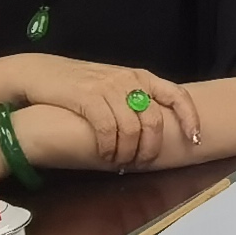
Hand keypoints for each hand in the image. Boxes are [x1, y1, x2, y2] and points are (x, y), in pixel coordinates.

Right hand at [16, 56, 201, 166]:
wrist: (41, 72)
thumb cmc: (80, 83)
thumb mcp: (114, 85)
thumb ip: (134, 99)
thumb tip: (154, 127)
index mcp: (141, 77)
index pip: (177, 95)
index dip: (190, 118)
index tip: (194, 139)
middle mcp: (129, 80)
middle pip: (154, 120)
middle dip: (151, 148)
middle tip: (143, 163)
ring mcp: (109, 88)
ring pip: (132, 130)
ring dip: (128, 153)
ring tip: (121, 162)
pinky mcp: (88, 97)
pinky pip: (107, 130)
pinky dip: (108, 148)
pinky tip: (105, 155)